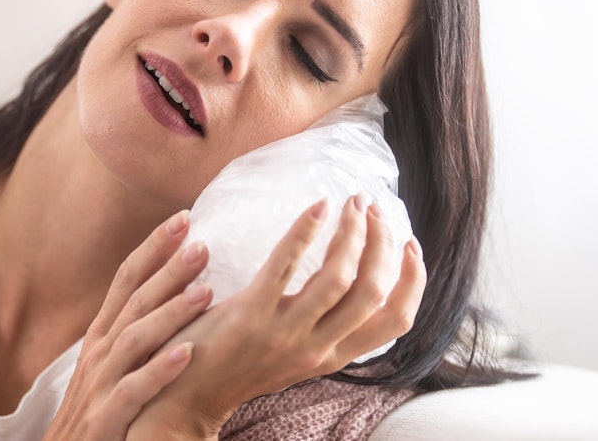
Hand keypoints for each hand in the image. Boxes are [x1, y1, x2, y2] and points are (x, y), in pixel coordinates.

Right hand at [43, 210, 214, 440]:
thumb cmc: (99, 413)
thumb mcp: (111, 365)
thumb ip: (137, 331)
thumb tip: (174, 291)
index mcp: (101, 337)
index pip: (125, 280)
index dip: (152, 247)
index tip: (183, 218)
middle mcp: (99, 354)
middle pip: (134, 301)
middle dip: (168, 270)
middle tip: (203, 243)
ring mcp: (100, 386)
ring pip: (135, 339)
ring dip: (171, 313)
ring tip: (207, 290)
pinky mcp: (105, 420)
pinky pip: (134, 391)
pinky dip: (160, 370)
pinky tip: (188, 354)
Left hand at [128, 196, 427, 439]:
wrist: (184, 394)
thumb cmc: (236, 364)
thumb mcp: (294, 354)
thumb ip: (322, 327)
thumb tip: (347, 281)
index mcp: (333, 356)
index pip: (395, 321)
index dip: (412, 280)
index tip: (411, 244)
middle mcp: (317, 348)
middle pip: (373, 292)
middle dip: (382, 244)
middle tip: (372, 209)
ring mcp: (286, 332)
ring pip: (339, 277)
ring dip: (351, 233)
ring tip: (350, 203)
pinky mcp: (251, 313)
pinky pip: (286, 265)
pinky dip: (306, 231)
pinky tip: (317, 206)